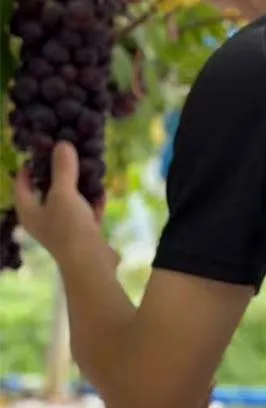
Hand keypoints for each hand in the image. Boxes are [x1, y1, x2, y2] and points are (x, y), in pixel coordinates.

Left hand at [15, 143, 116, 268]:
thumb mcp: (63, 193)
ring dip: (78, 188)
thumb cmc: (69, 228)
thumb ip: (63, 169)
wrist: (91, 263)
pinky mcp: (84, 236)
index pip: (21, 184)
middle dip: (57, 175)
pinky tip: (101, 190)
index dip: (28, 167)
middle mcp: (43, 220)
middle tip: (65, 156)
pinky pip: (86, 213)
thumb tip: (62, 144)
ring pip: (69, 202)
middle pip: (46, 192)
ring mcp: (65, 229)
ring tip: (86, 169)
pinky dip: (92, 202)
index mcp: (29, 210)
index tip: (39, 152)